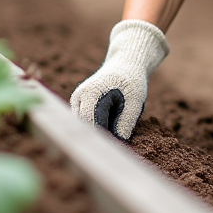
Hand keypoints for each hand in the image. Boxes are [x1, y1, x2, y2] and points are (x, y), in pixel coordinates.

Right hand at [70, 19, 168, 139]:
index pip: (91, 124)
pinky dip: (99, 128)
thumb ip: (127, 122)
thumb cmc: (132, 82)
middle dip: (100, 137)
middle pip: (85, 128)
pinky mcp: (80, 107)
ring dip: (100, 132)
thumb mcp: (135, 101)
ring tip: (115, 131)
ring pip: (85, 128)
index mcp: (91, 94)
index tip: (116, 148)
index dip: (103, 138)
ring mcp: (77, 102)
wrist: (125, 65)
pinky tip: (111, 126)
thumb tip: (120, 141)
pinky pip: (87, 124)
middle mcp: (79, 98)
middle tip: (117, 146)